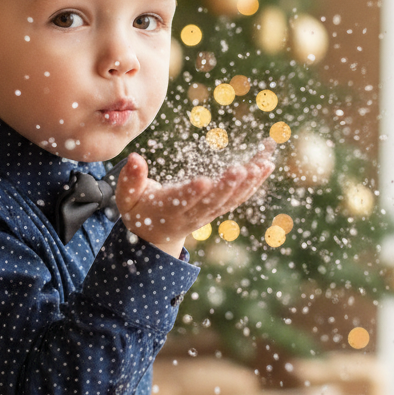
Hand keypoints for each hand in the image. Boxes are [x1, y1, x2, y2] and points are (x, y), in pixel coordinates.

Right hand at [115, 141, 275, 257]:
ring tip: (264, 164)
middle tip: (240, 170)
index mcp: (167, 211)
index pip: (180, 202)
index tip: (204, 180)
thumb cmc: (139, 211)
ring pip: (231, 200)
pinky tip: (267, 164)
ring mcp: (208, 214)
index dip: (192, 193)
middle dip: (227, 186)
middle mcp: (192, 215)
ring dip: (249, 183)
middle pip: (212, 202)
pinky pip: (239, 196)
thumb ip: (130, 180)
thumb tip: (134, 157)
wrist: (156, 237)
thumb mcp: (127, 199)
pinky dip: (254, 182)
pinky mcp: (218, 209)